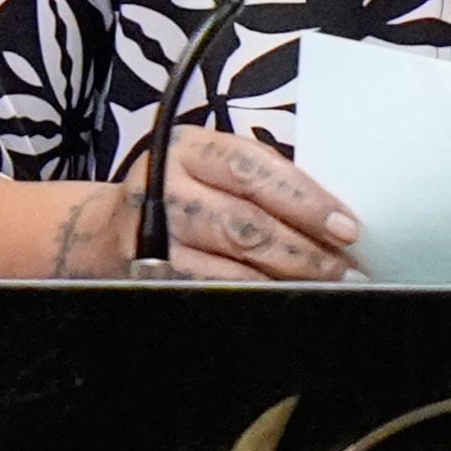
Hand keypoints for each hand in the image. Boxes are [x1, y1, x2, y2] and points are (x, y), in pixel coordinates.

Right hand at [58, 127, 361, 281]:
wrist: (102, 230)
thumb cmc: (181, 193)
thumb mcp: (209, 168)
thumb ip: (259, 181)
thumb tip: (334, 215)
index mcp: (191, 149)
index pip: (253, 170)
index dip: (304, 199)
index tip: (347, 225)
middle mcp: (167, 187)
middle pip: (245, 221)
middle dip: (304, 250)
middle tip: (347, 268)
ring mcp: (154, 236)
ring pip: (229, 263)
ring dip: (285, 279)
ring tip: (328, 288)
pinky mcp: (148, 275)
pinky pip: (209, 290)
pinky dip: (252, 297)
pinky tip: (282, 301)